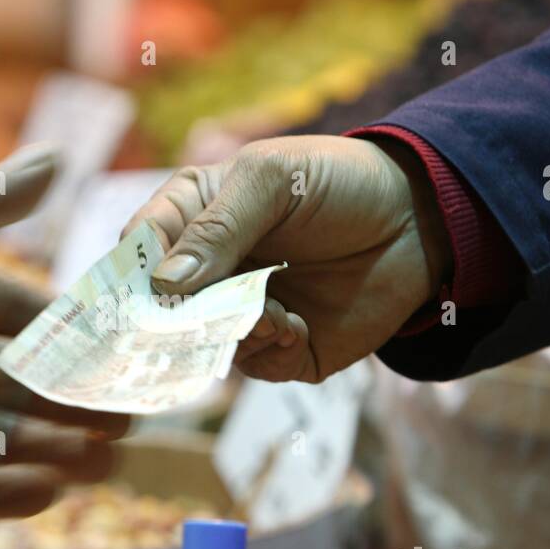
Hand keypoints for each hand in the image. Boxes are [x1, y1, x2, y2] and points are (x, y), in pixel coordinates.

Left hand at [0, 144, 128, 516]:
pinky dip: (4, 495)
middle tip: (126, 425)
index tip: (122, 362)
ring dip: (53, 453)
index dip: (74, 346)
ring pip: (1, 443)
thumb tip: (62, 155)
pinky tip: (48, 491)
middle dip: (75, 410)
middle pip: (22, 393)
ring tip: (102, 463)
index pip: (24, 327)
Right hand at [123, 135, 451, 381]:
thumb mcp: (271, 182)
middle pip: (162, 309)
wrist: (420, 219)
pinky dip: (270, 347)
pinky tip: (296, 323)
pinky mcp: (282, 349)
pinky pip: (254, 365)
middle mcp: (209, 271)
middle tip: (204, 313)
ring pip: (205, 344)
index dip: (129, 275)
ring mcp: (242, 312)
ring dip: (234, 330)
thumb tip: (165, 285)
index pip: (138, 250)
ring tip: (273, 310)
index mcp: (191, 217)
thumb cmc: (338, 182)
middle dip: (179, 317)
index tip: (135, 295)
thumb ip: (217, 229)